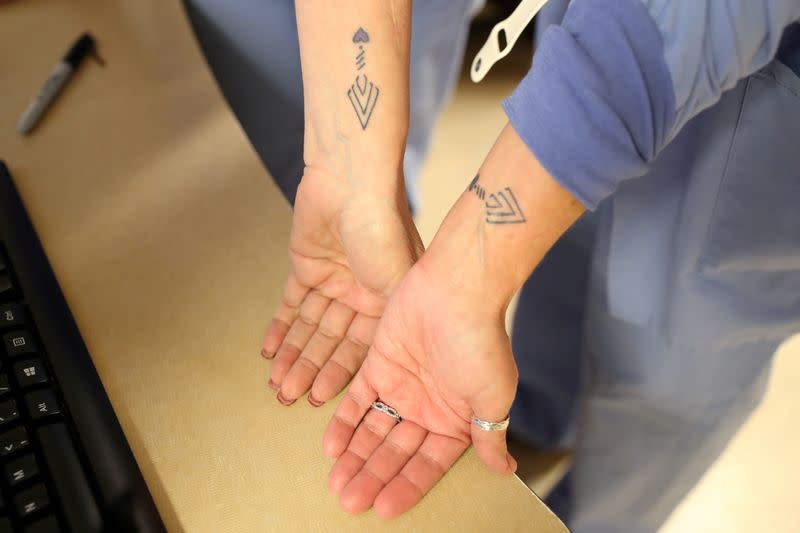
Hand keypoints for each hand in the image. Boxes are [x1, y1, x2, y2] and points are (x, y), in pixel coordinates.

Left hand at [262, 167, 422, 406]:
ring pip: (309, 327)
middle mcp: (361, 295)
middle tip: (288, 397)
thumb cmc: (383, 230)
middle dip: (309, 369)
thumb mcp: (396, 283)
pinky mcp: (307, 266)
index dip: (339, 374)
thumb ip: (391, 321)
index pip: (360, 348)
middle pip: (330, 341)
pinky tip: (269, 351)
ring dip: (293, 354)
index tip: (319, 399)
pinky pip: (292, 303)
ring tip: (276, 383)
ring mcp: (333, 280)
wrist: (352, 183)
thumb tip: (387, 361)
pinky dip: (280, 327)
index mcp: (386, 302)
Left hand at [322, 260, 518, 516]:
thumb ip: (489, 437)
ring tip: (337, 482)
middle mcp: (428, 406)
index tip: (384, 509)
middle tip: (349, 501)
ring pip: (374, 429)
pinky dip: (345, 422)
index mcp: (457, 419)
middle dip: (374, 477)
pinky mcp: (379, 364)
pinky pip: (358, 399)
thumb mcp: (492, 398)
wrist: (454, 291)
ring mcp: (402, 386)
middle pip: (396, 451)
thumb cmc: (480, 343)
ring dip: (356, 456)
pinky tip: (331, 446)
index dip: (407, 486)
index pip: (428, 464)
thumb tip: (505, 469)